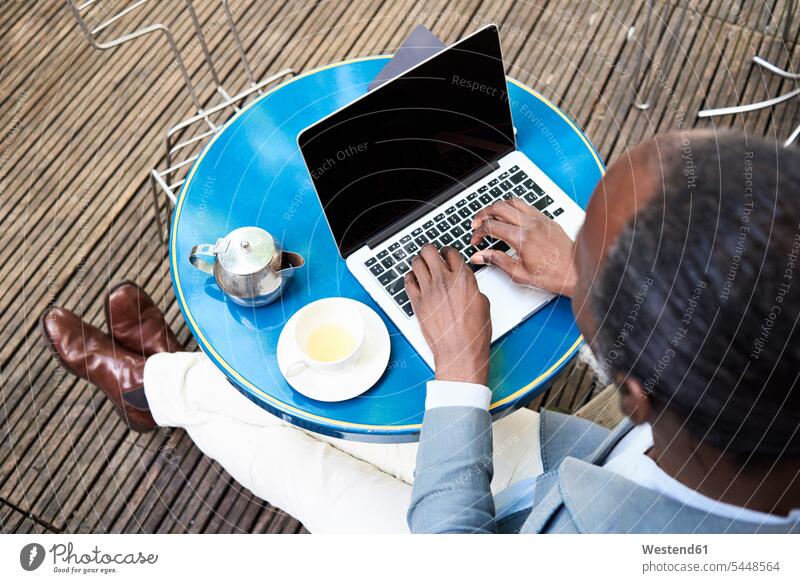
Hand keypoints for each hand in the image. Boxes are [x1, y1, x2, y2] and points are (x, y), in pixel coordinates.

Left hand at [405, 245, 490, 384]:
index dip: (448, 251)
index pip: (451, 252)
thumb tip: (464, 282)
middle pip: (429, 251)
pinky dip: (410, 278)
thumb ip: (470, 286)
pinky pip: (407, 281)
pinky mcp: (417, 303)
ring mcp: (428, 291)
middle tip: (431, 255)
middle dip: (430, 250)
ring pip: (416, 263)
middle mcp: (443, 281)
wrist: (459, 351)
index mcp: (462, 278)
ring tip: (422, 266)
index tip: (446, 253)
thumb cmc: (474, 333)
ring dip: (419, 262)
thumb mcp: (482, 303)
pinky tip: (414, 280)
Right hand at [469, 198, 576, 296]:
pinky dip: (513, 208)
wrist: (576, 272)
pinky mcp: (547, 219)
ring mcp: (540, 219)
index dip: (478, 233)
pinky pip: (526, 205)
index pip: (491, 226)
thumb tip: (479, 256)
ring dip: (498, 207)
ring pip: (512, 201)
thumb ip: (496, 261)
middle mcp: (531, 225)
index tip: (476, 241)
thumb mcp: (519, 274)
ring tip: (491, 217)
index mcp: (522, 239)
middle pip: (498, 207)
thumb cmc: (552, 276)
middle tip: (477, 224)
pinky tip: (510, 218)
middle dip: (482, 214)